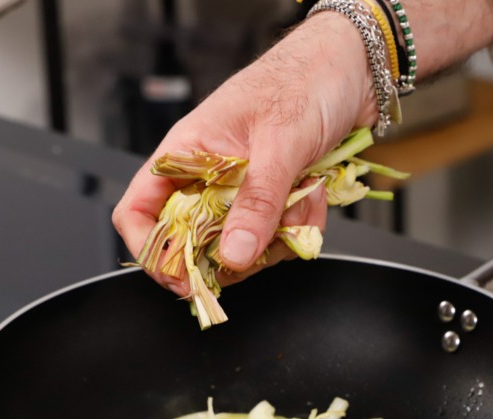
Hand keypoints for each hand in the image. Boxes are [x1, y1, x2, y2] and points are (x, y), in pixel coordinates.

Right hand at [112, 11, 376, 295]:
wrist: (353, 67)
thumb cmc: (304, 81)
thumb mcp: (279, 144)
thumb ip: (256, 202)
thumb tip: (233, 256)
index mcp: (186, 152)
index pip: (139, 211)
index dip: (152, 251)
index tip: (182, 278)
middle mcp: (207, 175)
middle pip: (194, 241)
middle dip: (234, 249)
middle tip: (263, 243)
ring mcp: (241, 189)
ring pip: (242, 244)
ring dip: (278, 234)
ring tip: (302, 196)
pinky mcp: (272, 198)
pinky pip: (276, 235)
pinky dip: (300, 224)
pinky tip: (315, 193)